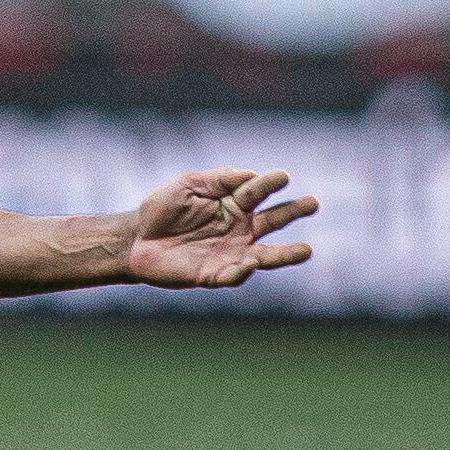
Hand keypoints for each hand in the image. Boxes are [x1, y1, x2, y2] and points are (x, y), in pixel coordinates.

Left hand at [126, 170, 318, 288]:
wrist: (135, 240)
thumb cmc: (161, 209)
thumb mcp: (187, 185)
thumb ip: (218, 180)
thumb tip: (250, 174)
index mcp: (233, 204)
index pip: (257, 191)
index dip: (270, 184)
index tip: (283, 177)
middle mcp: (238, 229)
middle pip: (273, 221)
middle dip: (293, 212)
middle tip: (314, 203)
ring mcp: (230, 253)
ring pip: (265, 255)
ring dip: (286, 254)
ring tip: (307, 251)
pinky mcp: (214, 274)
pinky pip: (235, 275)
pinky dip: (244, 270)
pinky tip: (252, 262)